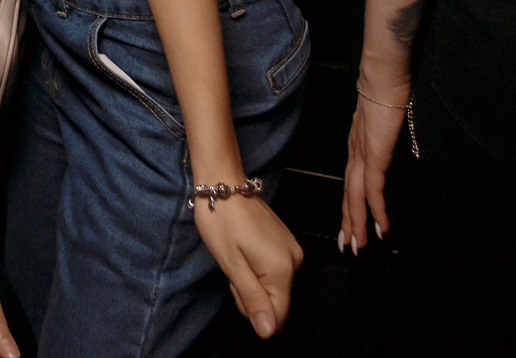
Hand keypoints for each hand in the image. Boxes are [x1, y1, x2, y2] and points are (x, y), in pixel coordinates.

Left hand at [195, 192, 302, 338]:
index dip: (252, 308)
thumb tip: (268, 331)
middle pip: (274, 301)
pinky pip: (274, 270)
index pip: (277, 315)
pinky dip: (257, 267)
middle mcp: (294, 260)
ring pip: (273, 286)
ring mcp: (292, 249)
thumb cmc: (221, 221)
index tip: (236, 283)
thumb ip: (252, 300)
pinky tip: (244, 249)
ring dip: (252, 279)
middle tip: (233, 265)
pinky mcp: (286, 243)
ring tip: (237, 255)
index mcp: (282, 268)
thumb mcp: (231, 265)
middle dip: (249, 292)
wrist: (223, 184)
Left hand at [340, 77, 407, 256]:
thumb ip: (383, 133)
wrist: (382, 75)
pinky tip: (380, 227)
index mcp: (357, 146)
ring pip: (356, 197)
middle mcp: (354, 153)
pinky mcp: (373, 156)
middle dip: (348, 222)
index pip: (350, 182)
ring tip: (359, 245)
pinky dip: (375, 210)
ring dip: (357, 224)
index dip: (350, 204)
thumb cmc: (387, 89)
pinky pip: (373, 190)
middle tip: (347, 245)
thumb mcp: (384, 118)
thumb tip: (389, 139)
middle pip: (348, 195)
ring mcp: (362, 155)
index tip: (349, 223)